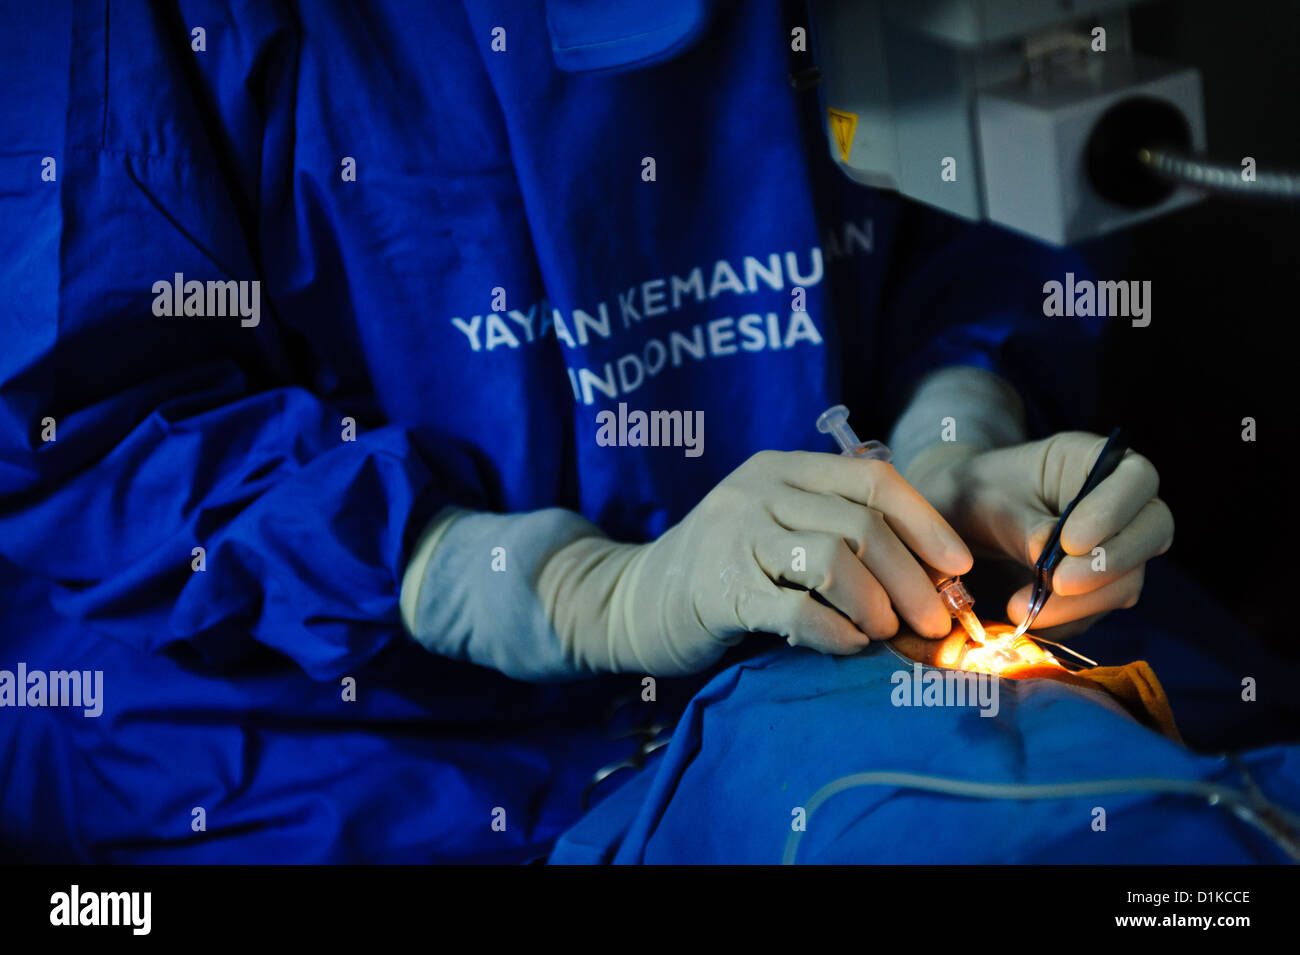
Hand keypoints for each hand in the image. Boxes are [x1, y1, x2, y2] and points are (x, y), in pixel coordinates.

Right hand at [543, 449, 973, 674]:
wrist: (634, 599)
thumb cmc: (725, 570)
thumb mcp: (776, 527)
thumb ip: (834, 531)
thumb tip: (929, 576)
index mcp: (783, 468)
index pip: (872, 480)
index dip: (925, 523)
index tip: (958, 567)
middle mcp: (760, 492)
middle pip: (861, 526)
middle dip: (912, 579)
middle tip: (935, 621)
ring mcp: (735, 537)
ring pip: (834, 561)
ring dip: (877, 605)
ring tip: (889, 633)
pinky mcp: (718, 589)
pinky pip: (795, 609)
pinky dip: (834, 631)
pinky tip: (849, 646)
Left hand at [904, 433, 1173, 637]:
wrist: (962, 519)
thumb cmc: (976, 494)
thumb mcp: (988, 499)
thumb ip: (1023, 525)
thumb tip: (1050, 556)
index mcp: (1092, 459)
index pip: (1136, 478)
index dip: (1114, 511)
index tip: (1071, 541)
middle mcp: (1118, 501)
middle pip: (1153, 530)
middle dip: (1108, 563)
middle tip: (1059, 583)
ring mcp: (1117, 545)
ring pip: (1130, 578)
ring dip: (1083, 601)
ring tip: (1022, 607)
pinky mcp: (1102, 584)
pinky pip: (1100, 608)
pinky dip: (1067, 618)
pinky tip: (1028, 618)